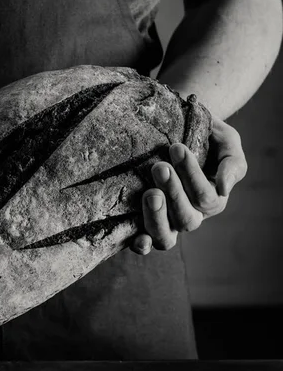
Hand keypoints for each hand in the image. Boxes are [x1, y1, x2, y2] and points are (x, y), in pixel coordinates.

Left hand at [130, 116, 247, 254]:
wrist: (178, 126)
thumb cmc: (205, 135)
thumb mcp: (226, 140)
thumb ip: (232, 163)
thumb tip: (224, 188)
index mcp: (212, 199)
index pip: (205, 197)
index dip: (191, 174)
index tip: (176, 147)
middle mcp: (191, 214)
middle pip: (186, 219)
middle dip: (173, 193)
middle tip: (159, 166)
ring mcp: (167, 220)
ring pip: (166, 236)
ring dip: (156, 217)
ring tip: (149, 192)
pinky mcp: (144, 220)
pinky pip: (145, 242)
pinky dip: (142, 244)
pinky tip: (137, 239)